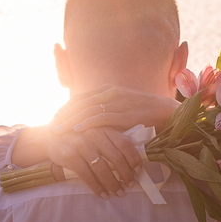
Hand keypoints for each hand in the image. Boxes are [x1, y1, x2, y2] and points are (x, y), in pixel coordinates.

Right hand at [45, 127, 142, 198]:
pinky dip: (97, 187)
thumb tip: (132, 160)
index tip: (138, 171)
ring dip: (113, 184)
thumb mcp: (95, 132)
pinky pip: (87, 175)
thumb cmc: (78, 137)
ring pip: (103, 168)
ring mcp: (81, 144)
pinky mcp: (70, 156)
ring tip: (118, 193)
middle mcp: (94, 134)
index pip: (124, 143)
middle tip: (130, 185)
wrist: (49, 136)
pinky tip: (103, 195)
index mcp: (103, 128)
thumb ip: (111, 141)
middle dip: (126, 174)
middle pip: (116, 157)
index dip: (134, 159)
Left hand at [52, 84, 178, 135]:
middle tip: (51, 123)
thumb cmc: (148, 113)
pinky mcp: (125, 114)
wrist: (168, 112)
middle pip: (81, 103)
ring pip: (88, 110)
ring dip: (71, 120)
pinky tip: (76, 130)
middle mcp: (112, 93)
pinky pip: (102, 118)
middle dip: (65, 114)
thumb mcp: (126, 108)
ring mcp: (118, 103)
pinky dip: (87, 124)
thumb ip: (111, 112)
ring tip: (58, 129)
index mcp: (110, 90)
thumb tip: (97, 124)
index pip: (83, 98)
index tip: (56, 116)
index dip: (68, 107)